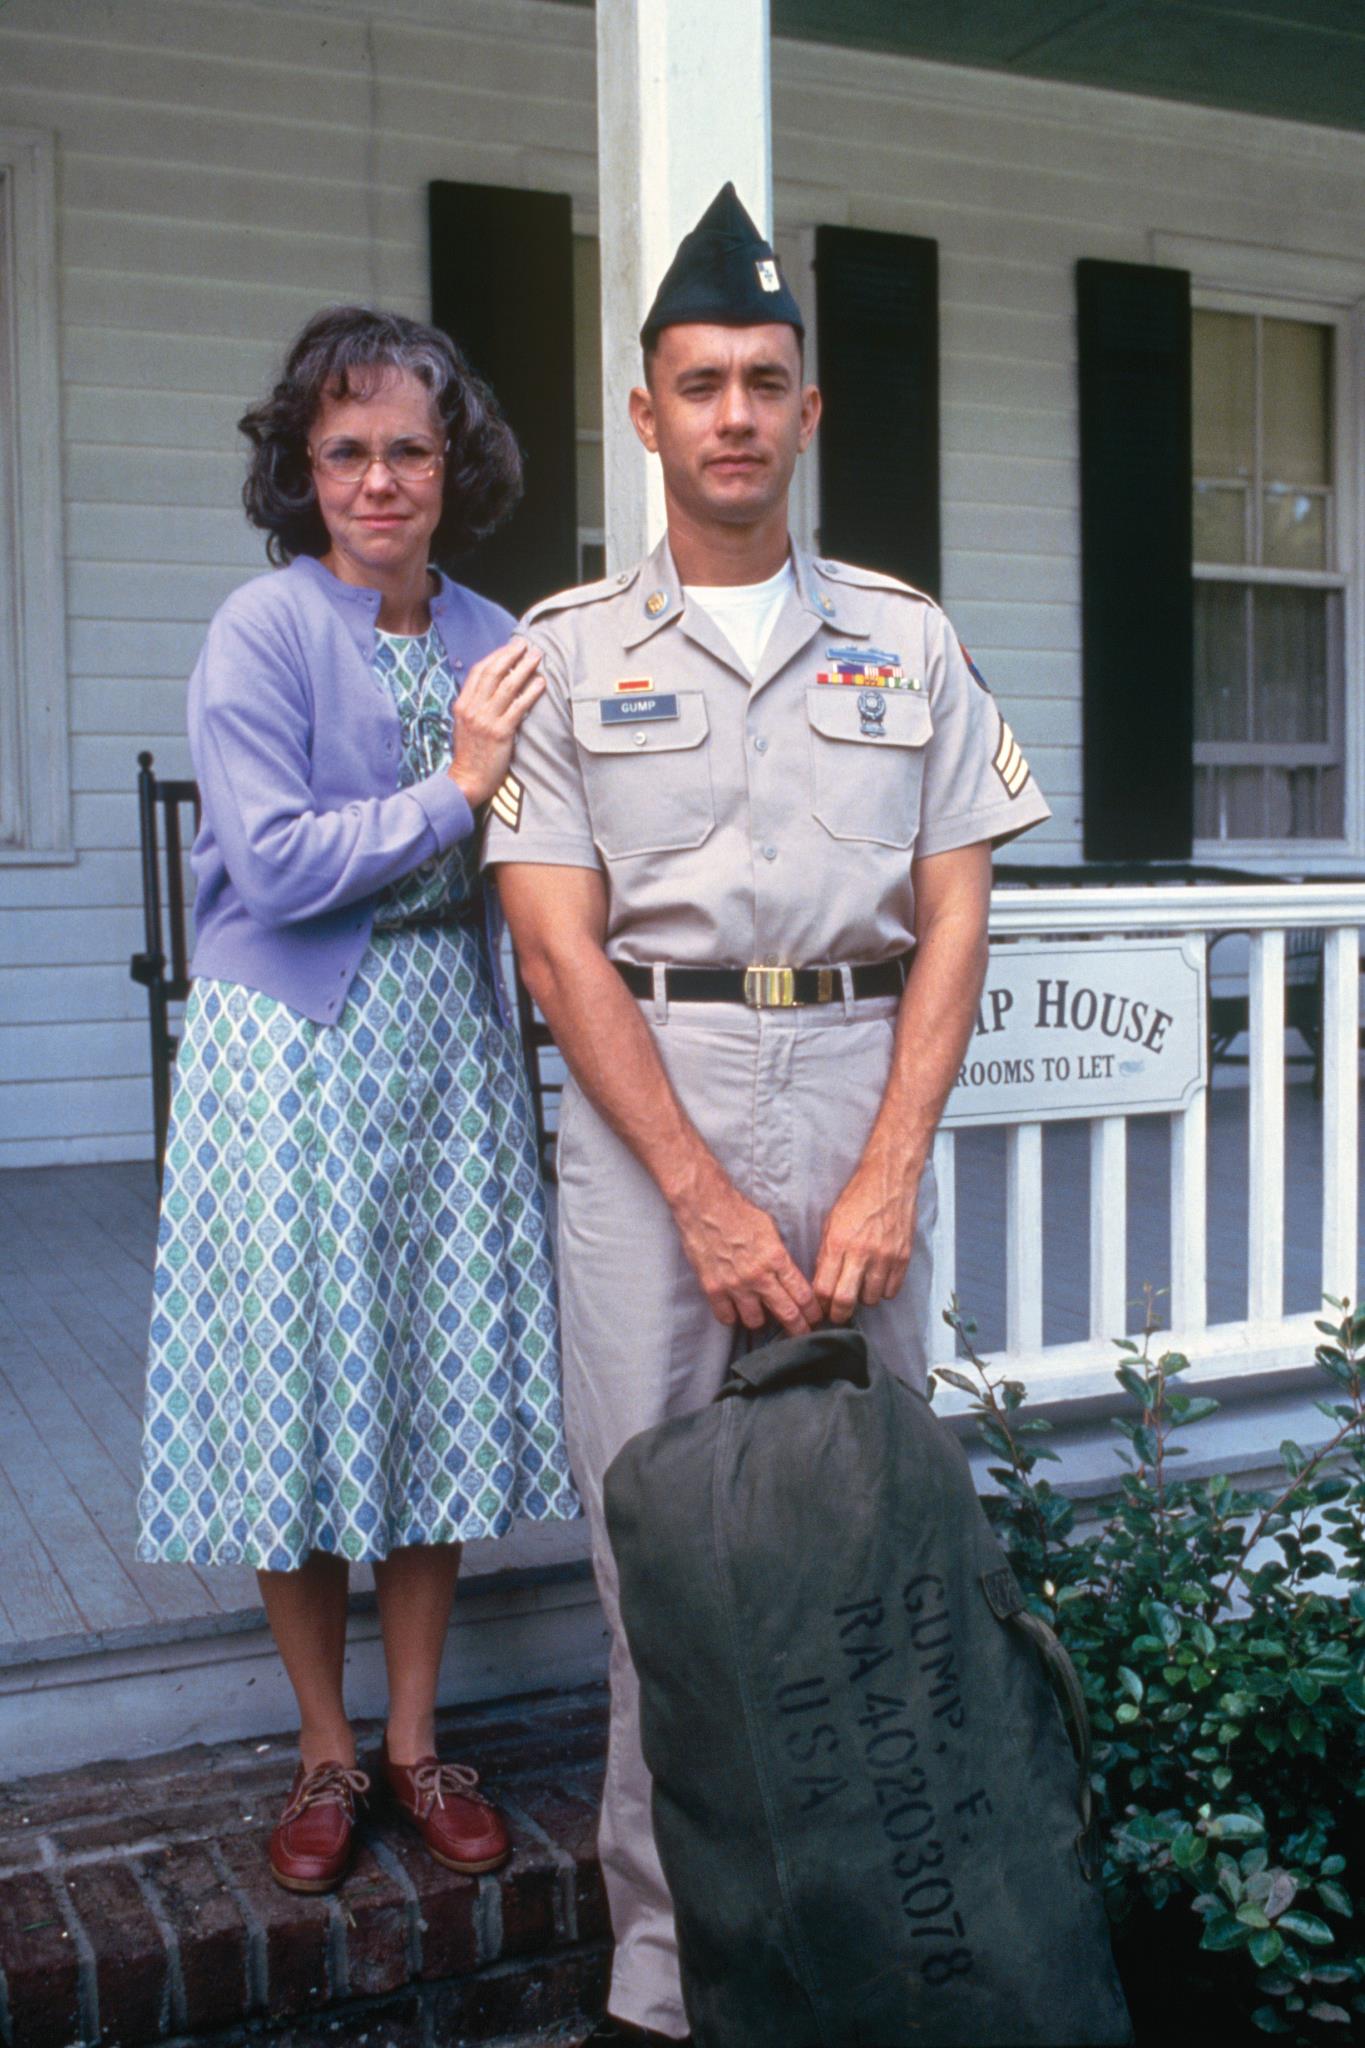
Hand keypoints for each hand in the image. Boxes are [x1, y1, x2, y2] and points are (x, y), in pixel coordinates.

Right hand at [448, 638, 544, 807]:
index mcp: (462, 704)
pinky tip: (541, 683)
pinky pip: (518, 707)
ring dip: (524, 668)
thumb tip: (493, 686)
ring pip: (508, 686)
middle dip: (511, 655)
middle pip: (494, 673)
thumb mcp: (464, 724)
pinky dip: (531, 692)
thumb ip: (475, 705)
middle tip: (526, 644)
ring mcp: (486, 720)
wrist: (467, 780)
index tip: (510, 647)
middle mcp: (473, 709)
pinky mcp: (500, 733)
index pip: (479, 671)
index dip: (496, 656)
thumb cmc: (470, 754)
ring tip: (537, 657)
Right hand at [673, 1169, 820, 1335]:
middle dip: (799, 1328)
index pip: (803, 1295)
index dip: (812, 1311)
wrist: (704, 1205)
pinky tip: (734, 1309)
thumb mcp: (770, 1230)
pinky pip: (726, 1317)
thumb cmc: (738, 1212)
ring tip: (759, 1312)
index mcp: (776, 1258)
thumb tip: (788, 1276)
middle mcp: (758, 1276)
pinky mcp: (712, 1288)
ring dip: (760, 1319)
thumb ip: (780, 1256)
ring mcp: (734, 1285)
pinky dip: (731, 1316)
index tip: (815, 1318)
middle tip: (802, 1333)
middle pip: (786, 1313)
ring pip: (755, 1322)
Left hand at [812, 1159, 918, 1324]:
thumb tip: (822, 1284)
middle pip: (846, 1302)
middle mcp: (861, 1253)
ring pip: (871, 1299)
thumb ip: (826, 1254)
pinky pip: (892, 1291)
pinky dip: (883, 1291)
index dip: (820, 1303)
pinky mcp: (903, 1258)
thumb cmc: (857, 1199)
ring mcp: (885, 1257)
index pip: (824, 1289)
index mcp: (838, 1243)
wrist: (889, 1180)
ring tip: (860, 1287)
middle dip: (838, 1314)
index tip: (821, 1306)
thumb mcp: (831, 1222)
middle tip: (837, 1313)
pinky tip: (878, 1279)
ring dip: (863, 1299)